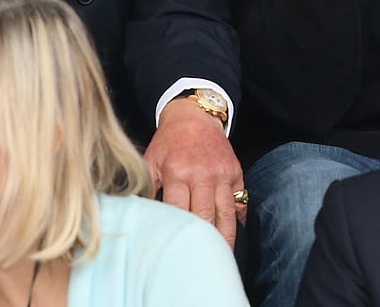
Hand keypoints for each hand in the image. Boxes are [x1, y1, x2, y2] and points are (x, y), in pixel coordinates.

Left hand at [145, 98, 245, 246]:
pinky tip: (234, 237)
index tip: (174, 250)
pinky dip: (238, 221)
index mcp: (177, 172)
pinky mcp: (236, 174)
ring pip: (226, 214)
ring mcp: (222, 175)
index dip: (177, 232)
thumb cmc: (168, 143)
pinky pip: (240, 203)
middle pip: (205, 217)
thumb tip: (139, 216)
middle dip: (203, 241)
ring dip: (225, 239)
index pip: (178, 211)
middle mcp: (202, 174)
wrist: (193, 116)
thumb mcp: (150, 161)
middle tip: (200, 262)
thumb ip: (146, 189)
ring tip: (221, 257)